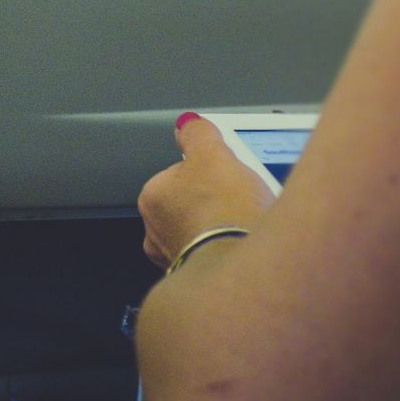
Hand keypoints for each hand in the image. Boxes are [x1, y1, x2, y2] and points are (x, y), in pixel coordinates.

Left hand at [137, 113, 277, 266]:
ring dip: (223, 227)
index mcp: (152, 197)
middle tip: (241, 200)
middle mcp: (156, 231)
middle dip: (216, 203)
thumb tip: (188, 123)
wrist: (244, 265)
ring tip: (247, 224)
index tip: (226, 175)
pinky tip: (246, 245)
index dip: (208, 173)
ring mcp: (175, 257)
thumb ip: (198, 135)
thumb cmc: (224, 212)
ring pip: (203, 232)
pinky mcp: (199, 277)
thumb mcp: (213, 155)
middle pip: (191, 205)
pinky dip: (229, 249)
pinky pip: (215, 255)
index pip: (179, 175)